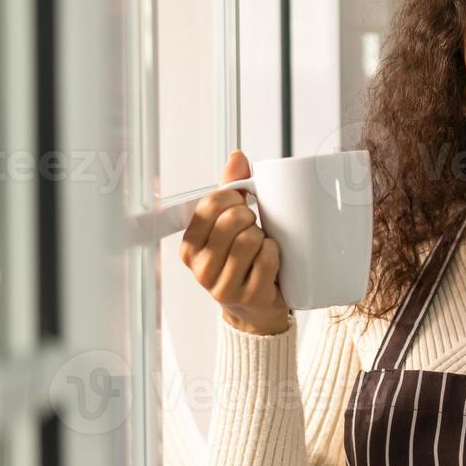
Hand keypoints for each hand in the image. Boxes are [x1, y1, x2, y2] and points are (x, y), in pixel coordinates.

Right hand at [179, 150, 291, 335]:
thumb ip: (232, 191)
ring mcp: (223, 286)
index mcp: (189, 247)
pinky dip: (275, 252)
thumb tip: (238, 156)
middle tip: (255, 225)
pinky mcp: (248, 297)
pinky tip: (273, 258)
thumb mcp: (231, 227)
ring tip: (263, 244)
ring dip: (264, 236)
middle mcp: (200, 269)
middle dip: (250, 216)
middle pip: (232, 221)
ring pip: (250, 240)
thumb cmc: (244, 261)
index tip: (243, 200)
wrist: (258, 309)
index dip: (232, 196)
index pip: (208, 206)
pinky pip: (267, 259)